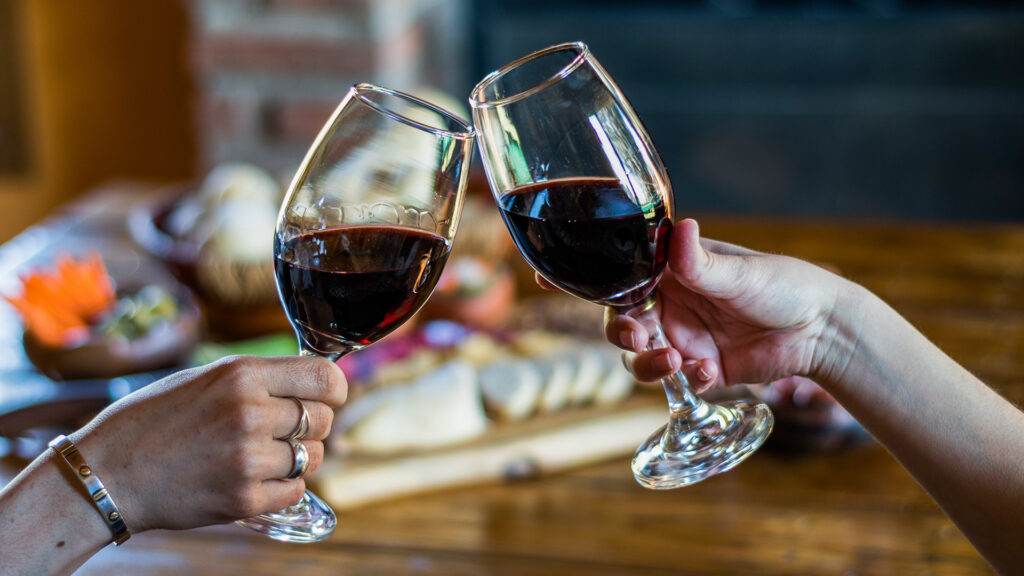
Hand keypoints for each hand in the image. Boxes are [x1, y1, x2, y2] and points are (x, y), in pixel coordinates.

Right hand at [70, 355, 346, 531]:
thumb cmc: (156, 420)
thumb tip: (317, 384)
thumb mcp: (207, 378)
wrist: (108, 472)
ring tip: (260, 456)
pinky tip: (254, 479)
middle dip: (311, 427)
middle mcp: (251, 412)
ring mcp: (248, 457)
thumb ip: (261, 379)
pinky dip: (282, 488)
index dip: (334, 389)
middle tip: (281, 432)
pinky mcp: (243, 497)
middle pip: (322, 419)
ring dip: (297, 460)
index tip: (328, 397)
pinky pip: (295, 491)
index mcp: (242, 374)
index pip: (325, 377)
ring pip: (312, 457)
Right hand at [599, 219, 851, 389]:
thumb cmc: (785, 286)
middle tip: (637, 340)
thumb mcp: (740, 274)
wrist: (823, 329)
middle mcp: (675, 306)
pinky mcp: (704, 369)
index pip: (628, 284)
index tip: (618, 309)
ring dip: (649, 364)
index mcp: (675, 274)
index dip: (615, 298)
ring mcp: (687, 339)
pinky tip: (711, 372)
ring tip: (674, 363)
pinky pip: (679, 381)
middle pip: (627, 324)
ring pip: (644, 358)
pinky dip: (689, 380)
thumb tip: (681, 228)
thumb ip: (701, 263)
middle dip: (624, 335)